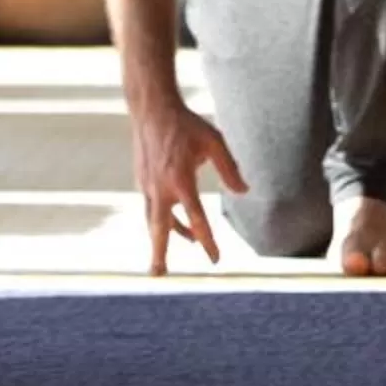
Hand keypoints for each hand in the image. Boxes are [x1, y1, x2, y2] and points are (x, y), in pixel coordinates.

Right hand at [132, 101, 246, 273]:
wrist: (151, 109)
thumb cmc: (186, 124)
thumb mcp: (214, 142)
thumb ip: (230, 168)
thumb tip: (244, 191)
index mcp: (181, 179)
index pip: (196, 217)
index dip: (207, 240)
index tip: (214, 258)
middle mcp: (160, 187)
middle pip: (159, 229)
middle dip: (158, 254)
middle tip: (158, 276)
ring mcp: (147, 185)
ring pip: (153, 221)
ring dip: (164, 239)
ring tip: (174, 252)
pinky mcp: (141, 181)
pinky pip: (152, 208)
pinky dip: (162, 220)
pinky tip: (174, 222)